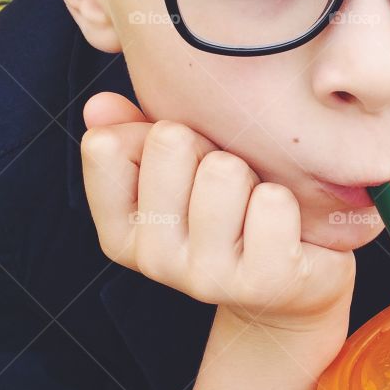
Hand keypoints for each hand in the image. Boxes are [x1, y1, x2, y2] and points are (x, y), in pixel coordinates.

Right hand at [79, 92, 356, 350]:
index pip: (105, 147)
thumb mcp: (175, 172)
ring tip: (257, 200)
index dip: (150, 130)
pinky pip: (272, 202)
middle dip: (207, 143)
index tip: (180, 157)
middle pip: (171, 142)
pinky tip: (287, 222)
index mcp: (120, 234)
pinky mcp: (264, 283)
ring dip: (251, 171)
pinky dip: (287, 199)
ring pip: (224, 170)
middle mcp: (154, 261)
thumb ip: (129, 134)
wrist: (289, 285)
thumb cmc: (228, 211)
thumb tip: (99, 104)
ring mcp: (207, 278)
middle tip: (229, 179)